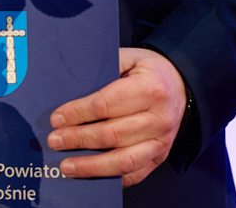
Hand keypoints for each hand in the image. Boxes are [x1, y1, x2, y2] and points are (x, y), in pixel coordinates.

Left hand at [47, 47, 186, 187]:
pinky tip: (91, 176)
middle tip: (55, 140)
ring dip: (92, 166)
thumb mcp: (128, 58)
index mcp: (151, 89)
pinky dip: (111, 178)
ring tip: (67, 165)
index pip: (107, 104)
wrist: (180, 86)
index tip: (57, 119)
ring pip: (124, 160)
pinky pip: (135, 174)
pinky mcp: (160, 157)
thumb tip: (69, 87)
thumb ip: (103, 70)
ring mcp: (161, 141)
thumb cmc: (147, 71)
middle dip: (79, 139)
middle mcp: (159, 118)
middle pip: (112, 134)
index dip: (79, 113)